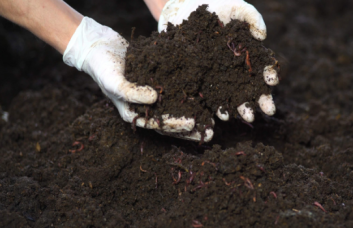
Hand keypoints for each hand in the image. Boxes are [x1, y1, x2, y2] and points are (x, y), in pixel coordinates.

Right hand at [63, 17, 206, 136]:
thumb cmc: (104, 69)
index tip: (194, 123)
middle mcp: (147, 108)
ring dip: (195, 113)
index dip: (177, 126)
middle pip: (173, 121)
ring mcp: (154, 95)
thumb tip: (155, 98)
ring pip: (178, 107)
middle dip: (192, 127)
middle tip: (212, 130)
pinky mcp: (160, 81)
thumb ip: (131, 93)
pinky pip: (177, 89)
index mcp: (136, 114)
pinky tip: (205, 95)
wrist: (101, 47)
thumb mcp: (114, 83)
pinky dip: (190, 93)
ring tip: (214, 118)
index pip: (160, 125)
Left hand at [157, 0, 278, 134]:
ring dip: (242, 108)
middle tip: (268, 110)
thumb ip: (252, 18)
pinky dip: (219, 107)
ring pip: (235, 96)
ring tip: (248, 116)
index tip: (272, 81)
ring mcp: (220, 76)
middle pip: (253, 87)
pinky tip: (222, 115)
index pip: (264, 67)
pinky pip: (213, 97)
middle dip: (262, 100)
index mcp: (249, 53)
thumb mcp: (236, 8)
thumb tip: (262, 37)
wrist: (185, 9)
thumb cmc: (216, 6)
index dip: (270, 74)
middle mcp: (237, 68)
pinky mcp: (203, 81)